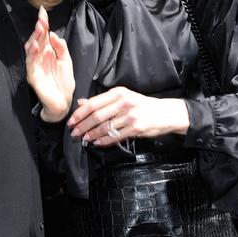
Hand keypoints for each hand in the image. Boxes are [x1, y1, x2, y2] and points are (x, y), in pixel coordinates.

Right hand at [24, 7, 73, 122]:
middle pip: (37, 39)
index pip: (44, 35)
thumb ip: (61, 48)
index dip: (43, 23)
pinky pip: (30, 62)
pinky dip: (31, 53)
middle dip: (38, 28)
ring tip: (39, 28)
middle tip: (41, 19)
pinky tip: (35, 45)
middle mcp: (40, 57)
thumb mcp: (66, 61)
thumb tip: (53, 34)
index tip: (43, 11)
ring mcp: (35, 65)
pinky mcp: (32, 75)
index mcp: (48, 52)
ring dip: (34, 37)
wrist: (63, 102)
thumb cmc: (64, 83)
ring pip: (31, 48)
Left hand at [67, 87, 190, 146]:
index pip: (93, 103)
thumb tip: (81, 103)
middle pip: (97, 116)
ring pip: (105, 127)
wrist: (166, 113)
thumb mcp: (123, 98)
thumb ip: (102, 101)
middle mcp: (124, 102)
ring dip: (92, 135)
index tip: (71, 121)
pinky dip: (104, 141)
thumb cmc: (142, 105)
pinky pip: (116, 136)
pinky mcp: (136, 128)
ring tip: (84, 139)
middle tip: (74, 133)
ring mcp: (131, 115)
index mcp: (119, 93)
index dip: (80, 114)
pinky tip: (97, 143)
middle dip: (83, 126)